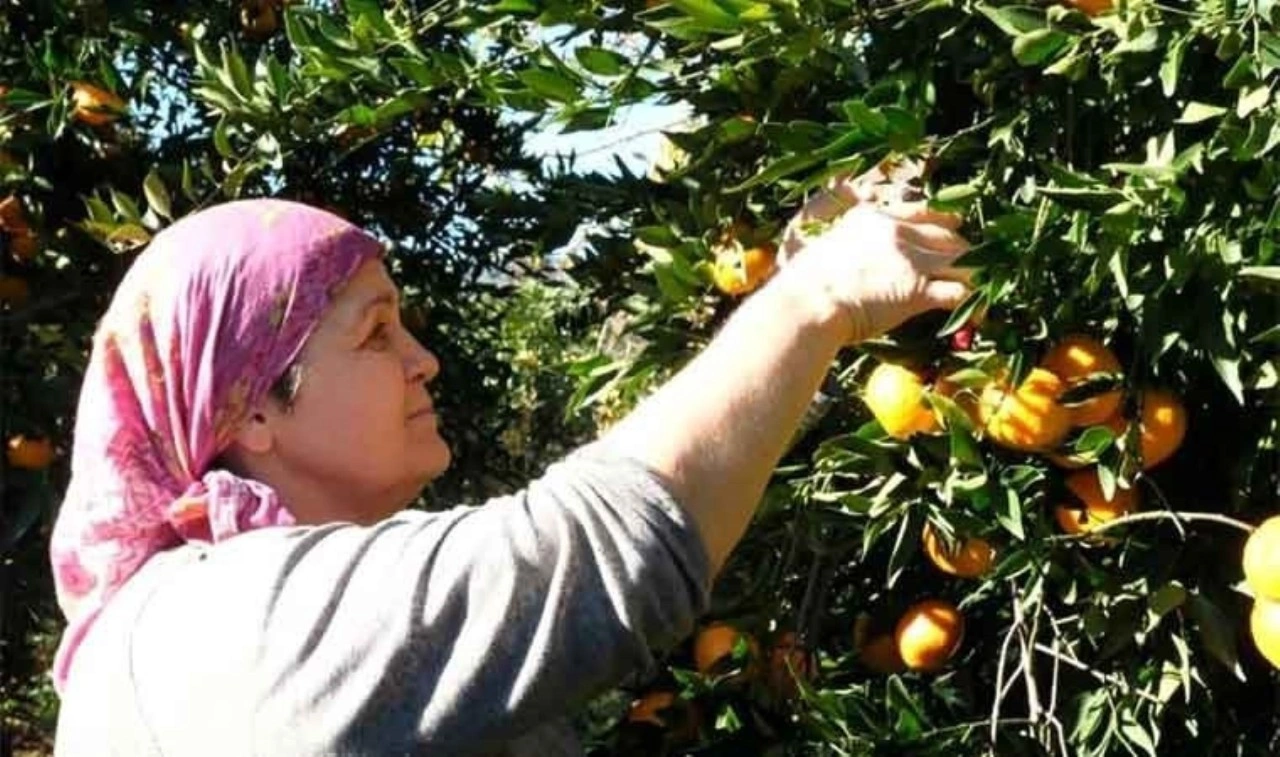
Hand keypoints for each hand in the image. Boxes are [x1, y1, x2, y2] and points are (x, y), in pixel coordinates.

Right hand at [774, 171, 972, 344]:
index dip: (943, 218)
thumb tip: (849, 261)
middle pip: (946, 235)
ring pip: (960, 260)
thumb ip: (846, 246)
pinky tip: (976, 313)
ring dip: (973, 275)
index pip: (920, 211)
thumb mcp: (824, 248)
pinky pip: (958, 291)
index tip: (956, 223)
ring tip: (981, 289)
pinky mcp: (918, 289)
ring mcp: (910, 259)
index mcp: (872, 218)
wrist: (808, 302)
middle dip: (963, 250)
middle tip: (973, 265)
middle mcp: (896, 232)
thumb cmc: (803, 285)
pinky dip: (971, 303)